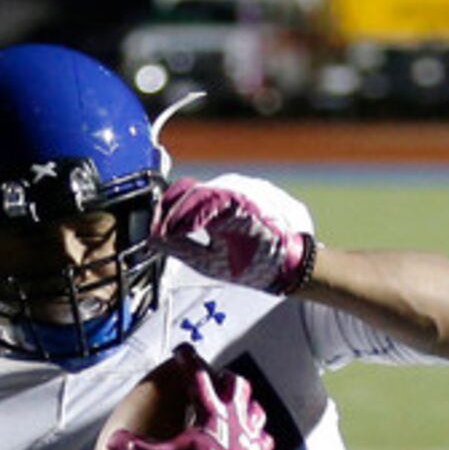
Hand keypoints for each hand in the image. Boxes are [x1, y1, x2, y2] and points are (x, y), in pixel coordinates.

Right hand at [104, 347, 273, 449]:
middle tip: (216, 378)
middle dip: (225, 378)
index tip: (182, 350)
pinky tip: (252, 442)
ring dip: (246, 404)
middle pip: (236, 384)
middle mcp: (234, 418)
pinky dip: (258, 438)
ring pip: (255, 408)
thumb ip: (135, 448)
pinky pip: (265, 440)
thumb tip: (112, 442)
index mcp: (210, 413)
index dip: (188, 360)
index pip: (197, 376)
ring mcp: (251, 436)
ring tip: (236, 406)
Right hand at [151, 179, 311, 294]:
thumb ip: (180, 248)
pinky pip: (219, 190)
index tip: (155, 236)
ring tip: (177, 229)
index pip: (180, 205)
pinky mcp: (248, 187)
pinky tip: (200, 222)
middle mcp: (233, 187)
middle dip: (170, 210)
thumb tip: (157, 241)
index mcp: (223, 205)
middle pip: (188, 191)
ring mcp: (242, 184)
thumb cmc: (258, 265)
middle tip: (160, 231)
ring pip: (202, 189)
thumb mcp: (211, 263)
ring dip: (186, 206)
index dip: (163, 221)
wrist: (293, 262)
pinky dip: (204, 204)